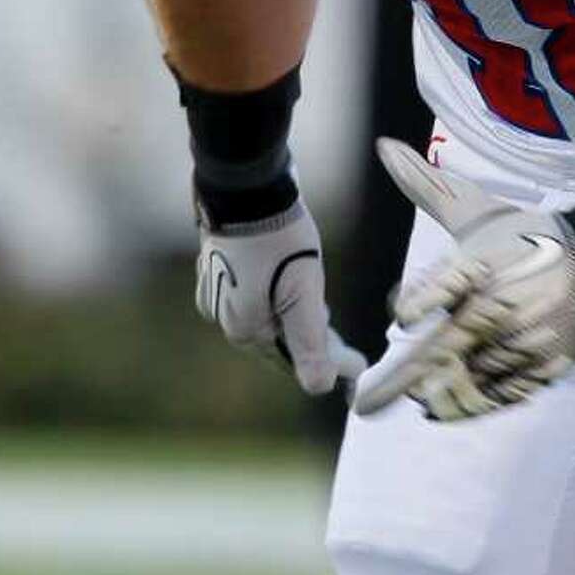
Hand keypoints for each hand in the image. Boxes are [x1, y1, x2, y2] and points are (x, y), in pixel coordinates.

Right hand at [196, 200, 365, 396]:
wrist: (247, 186)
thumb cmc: (278, 237)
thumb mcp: (303, 292)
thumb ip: (310, 342)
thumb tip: (321, 388)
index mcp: (242, 328)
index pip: (292, 360)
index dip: (328, 364)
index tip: (358, 367)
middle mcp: (222, 315)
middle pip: (276, 339)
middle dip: (309, 341)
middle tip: (343, 345)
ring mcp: (216, 289)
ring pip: (263, 317)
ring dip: (292, 318)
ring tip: (320, 312)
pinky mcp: (217, 266)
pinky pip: (252, 295)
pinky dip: (275, 299)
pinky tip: (291, 287)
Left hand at [353, 140, 574, 421]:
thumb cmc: (520, 234)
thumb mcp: (474, 209)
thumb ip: (425, 187)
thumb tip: (383, 147)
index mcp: (485, 260)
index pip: (452, 281)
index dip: (426, 300)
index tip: (401, 321)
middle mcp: (505, 300)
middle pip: (451, 344)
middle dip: (403, 379)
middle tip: (365, 405)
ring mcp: (526, 338)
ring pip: (471, 376)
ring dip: (435, 393)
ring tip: (408, 400)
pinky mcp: (545, 364)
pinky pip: (501, 392)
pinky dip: (469, 405)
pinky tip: (438, 410)